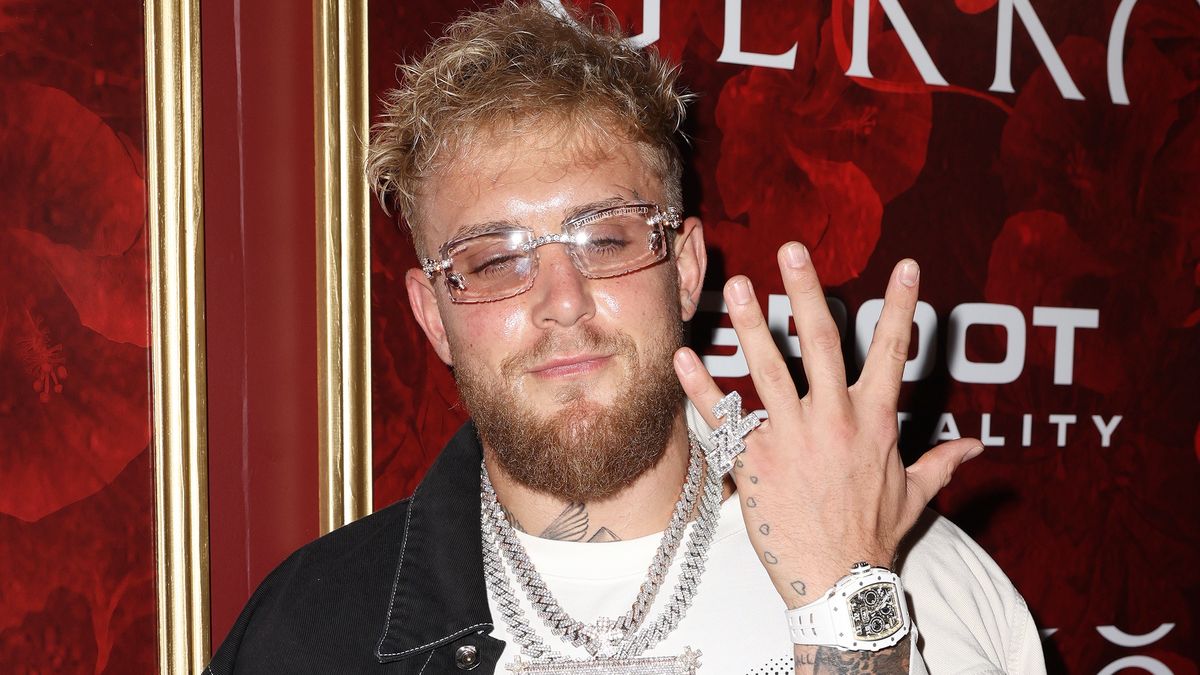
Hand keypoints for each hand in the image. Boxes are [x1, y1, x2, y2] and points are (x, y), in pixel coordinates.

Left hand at [672, 242, 983, 606]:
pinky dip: (701, 388)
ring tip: (738, 285)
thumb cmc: (874, 536)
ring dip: (751, 325)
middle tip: (793, 250)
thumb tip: (976, 447)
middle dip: (807, 292)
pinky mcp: (756, 462)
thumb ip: (941, 462)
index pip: (892, 352)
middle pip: (821, 343)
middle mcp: (834, 419)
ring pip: (768, 370)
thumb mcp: (916, 495)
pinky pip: (723, 418)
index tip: (905, 266)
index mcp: (875, 421)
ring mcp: (793, 438)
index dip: (901, 306)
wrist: (839, 582)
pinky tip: (684, 358)